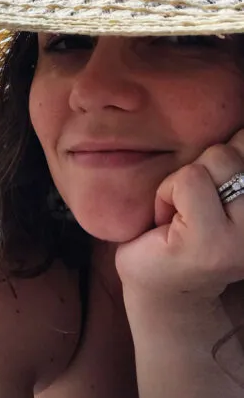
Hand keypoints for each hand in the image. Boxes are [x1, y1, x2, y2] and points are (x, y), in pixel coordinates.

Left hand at [115, 130, 243, 307]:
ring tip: (182, 213)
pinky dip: (167, 194)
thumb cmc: (185, 226)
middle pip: (232, 150)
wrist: (160, 284)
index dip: (223, 155)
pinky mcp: (210, 245)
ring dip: (182, 182)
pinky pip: (187, 180)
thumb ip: (235, 158)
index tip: (211, 192)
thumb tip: (236, 114)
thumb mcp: (218, 186)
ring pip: (214, 160)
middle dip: (200, 168)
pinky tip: (167, 222)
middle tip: (192, 205)